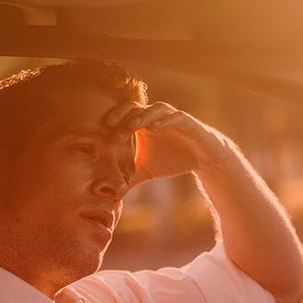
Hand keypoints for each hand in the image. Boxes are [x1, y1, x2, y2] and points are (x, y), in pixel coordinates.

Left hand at [104, 101, 235, 185]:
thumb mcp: (147, 170)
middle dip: (123, 113)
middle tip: (110, 124)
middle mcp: (156, 117)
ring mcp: (172, 117)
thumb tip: (113, 196)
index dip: (112, 121)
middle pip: (137, 107)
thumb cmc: (173, 159)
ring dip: (144, 115)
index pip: (124, 116)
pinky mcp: (188, 122)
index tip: (99, 132)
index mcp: (144, 125)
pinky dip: (166, 120)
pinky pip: (177, 116)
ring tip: (133, 126)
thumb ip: (130, 178)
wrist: (202, 159)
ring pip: (156, 108)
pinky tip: (156, 128)